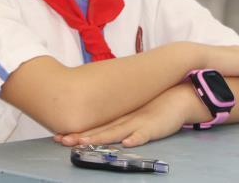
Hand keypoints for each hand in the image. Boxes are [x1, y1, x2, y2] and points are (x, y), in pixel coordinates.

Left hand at [53, 84, 198, 147]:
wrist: (180, 96)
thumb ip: (121, 121)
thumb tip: (103, 127)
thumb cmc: (157, 106)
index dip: (78, 132)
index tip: (58, 136)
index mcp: (120, 118)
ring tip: (84, 142)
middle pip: (100, 130)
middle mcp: (125, 120)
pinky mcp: (154, 127)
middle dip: (81, 136)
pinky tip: (126, 142)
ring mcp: (139, 123)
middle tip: (62, 140)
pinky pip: (144, 134)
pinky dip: (135, 138)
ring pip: (116, 132)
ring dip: (100, 137)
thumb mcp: (135, 113)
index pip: (96, 126)